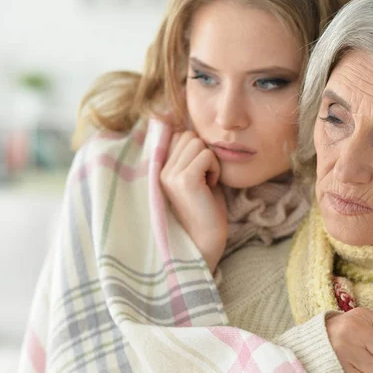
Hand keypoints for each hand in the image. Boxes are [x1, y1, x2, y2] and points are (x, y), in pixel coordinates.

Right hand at [160, 131, 226, 273]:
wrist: (205, 241)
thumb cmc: (205, 210)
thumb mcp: (195, 177)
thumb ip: (190, 156)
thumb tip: (194, 131)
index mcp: (158, 170)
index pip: (176, 135)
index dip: (194, 147)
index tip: (200, 170)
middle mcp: (159, 171)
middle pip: (188, 135)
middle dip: (203, 152)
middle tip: (205, 177)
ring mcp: (170, 175)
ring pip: (197, 143)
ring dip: (210, 160)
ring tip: (207, 182)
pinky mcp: (185, 180)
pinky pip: (207, 155)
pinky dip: (215, 168)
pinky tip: (211, 186)